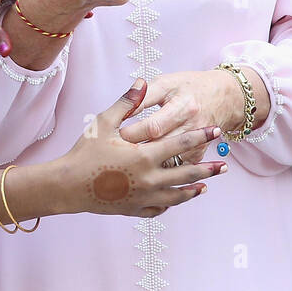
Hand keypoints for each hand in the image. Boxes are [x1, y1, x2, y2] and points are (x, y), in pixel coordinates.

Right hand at [58, 79, 225, 216]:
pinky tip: (175, 199)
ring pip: (177, 195)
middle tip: (223, 165)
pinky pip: (159, 209)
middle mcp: (149, 179)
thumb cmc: (85, 151)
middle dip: (208, 169)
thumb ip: (127, 102)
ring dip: (194, 189)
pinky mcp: (134, 210)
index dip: (201, 135)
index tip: (216, 130)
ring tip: (206, 186)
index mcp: (144, 156)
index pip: (181, 142)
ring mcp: (143, 197)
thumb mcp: (104, 122)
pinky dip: (170, 203)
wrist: (67, 186)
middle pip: (187, 173)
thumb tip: (141, 81)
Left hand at [118, 69, 246, 164]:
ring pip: (169, 163)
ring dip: (148, 167)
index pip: (153, 126)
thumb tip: (123, 108)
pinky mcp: (198, 155)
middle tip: (116, 155)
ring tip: (127, 167)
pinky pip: (177, 169)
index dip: (133, 133)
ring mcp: (197, 144)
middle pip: (160, 147)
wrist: (224, 97)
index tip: (115, 136)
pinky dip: (161, 173)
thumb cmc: (188, 87)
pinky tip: (144, 174)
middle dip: (136, 153)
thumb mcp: (166, 83)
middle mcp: (192, 127)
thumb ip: (144, 96)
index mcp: (182, 106)